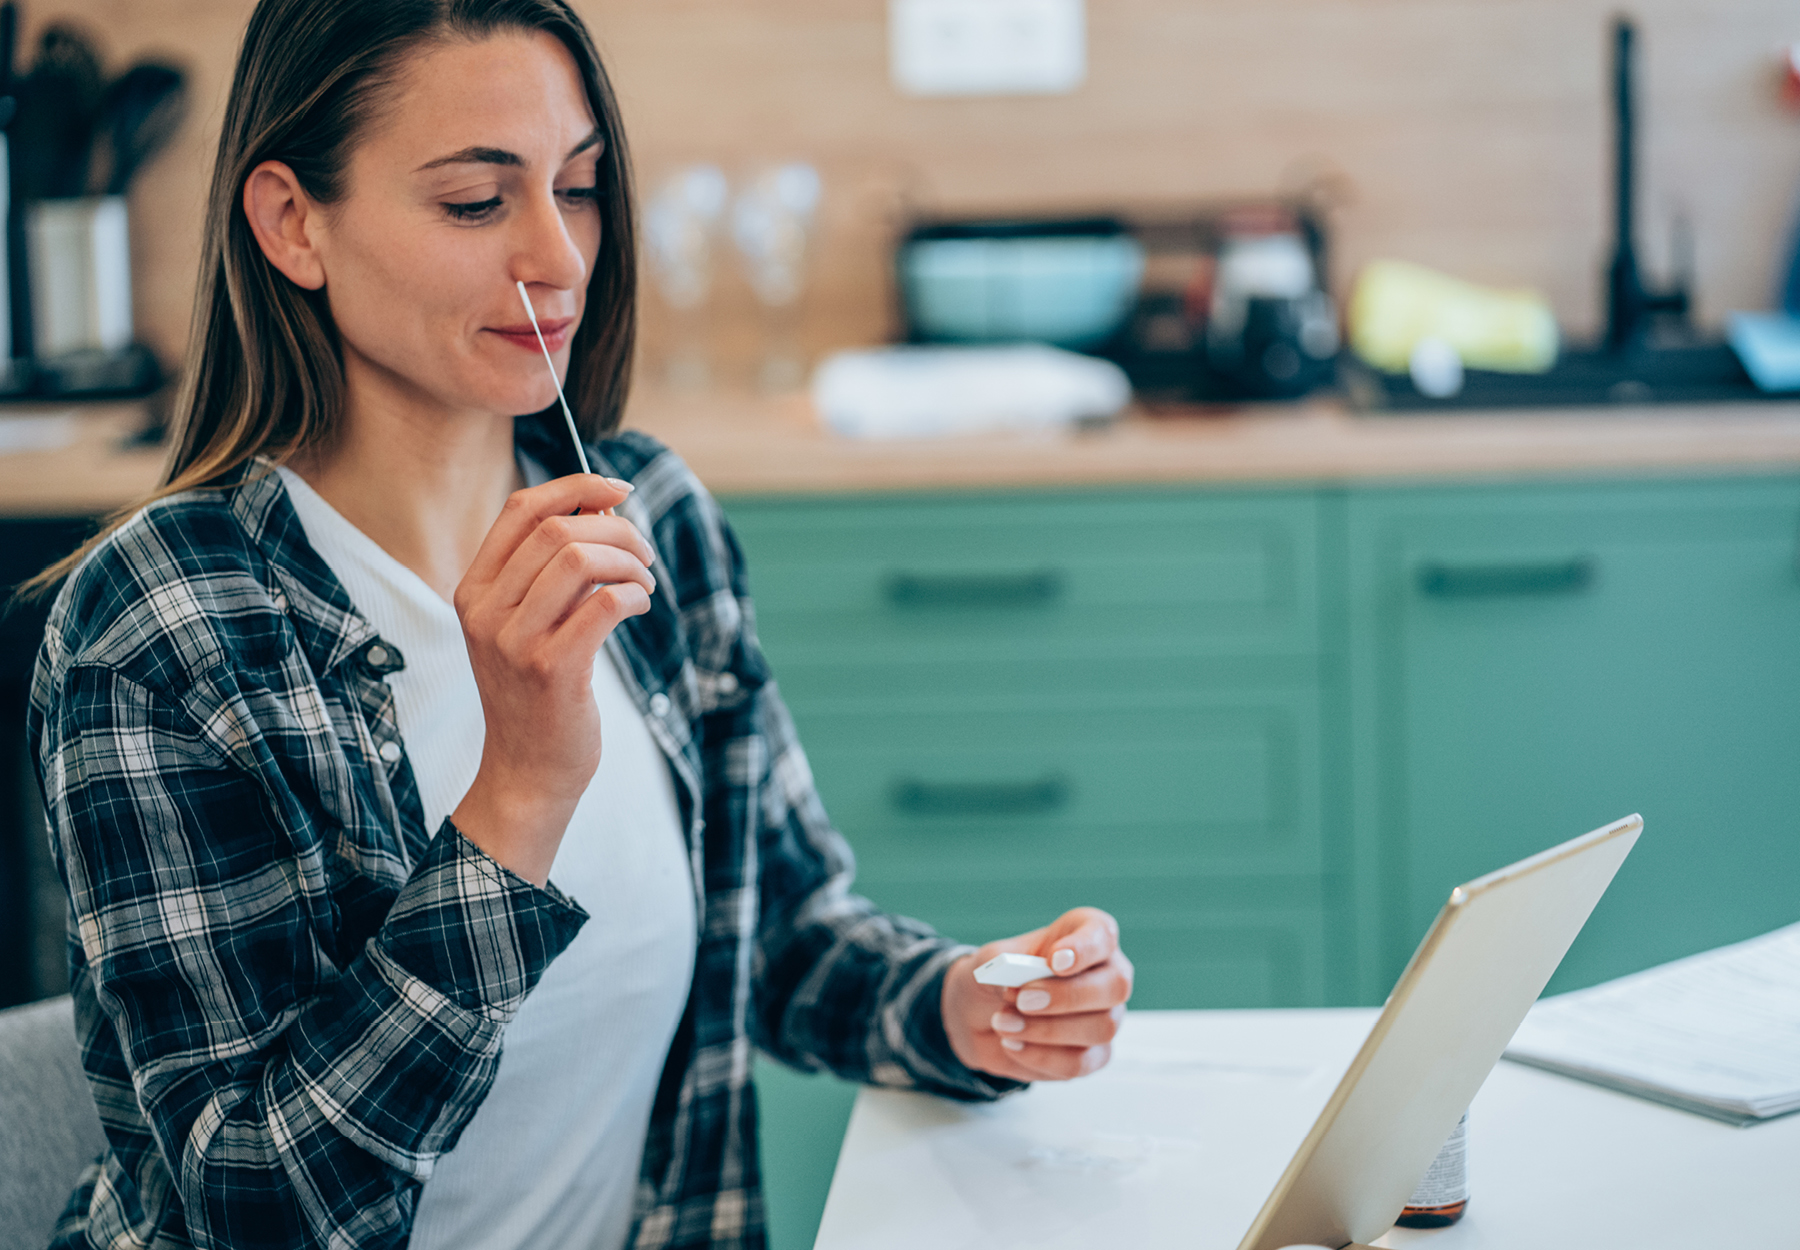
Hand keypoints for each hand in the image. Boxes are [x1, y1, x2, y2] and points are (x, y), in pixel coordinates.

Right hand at [450, 474, 655, 884]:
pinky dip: (634, 595)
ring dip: (629, 561)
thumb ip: (553, 569)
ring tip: (645, 583)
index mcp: (474, 589)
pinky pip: (605, 604)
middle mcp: (485, 611)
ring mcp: (515, 641)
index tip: (618, 490)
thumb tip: (602, 506)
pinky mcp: (552, 670)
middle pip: (557, 529)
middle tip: (644, 554)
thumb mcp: (528, 623)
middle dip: (615, 529)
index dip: (576, 487)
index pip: (522, 508)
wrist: (527, 771)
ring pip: (580, 560)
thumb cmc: (537, 691)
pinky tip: (640, 607)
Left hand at [941, 907, 1131, 1082]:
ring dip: (1046, 1030)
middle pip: (1115, 986)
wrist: (981, 1017)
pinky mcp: (1095, 1055)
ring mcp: (1107, 1017)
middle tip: (1023, 1000)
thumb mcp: (990, 962)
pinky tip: (1012, 1044)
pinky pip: (1080, 1063)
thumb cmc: (997, 978)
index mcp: (1086, 936)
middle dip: (1066, 996)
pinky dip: (1041, 1057)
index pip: (1102, 934)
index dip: (1084, 949)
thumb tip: (1016, 981)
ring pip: (1101, 1028)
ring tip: (1003, 1023)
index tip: (1054, 961)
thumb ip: (1002, 964)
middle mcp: (1106, 974)